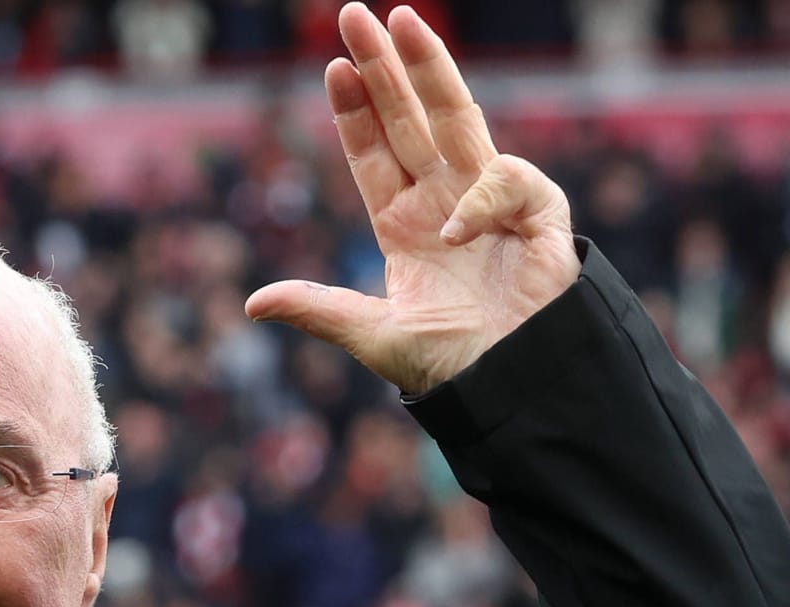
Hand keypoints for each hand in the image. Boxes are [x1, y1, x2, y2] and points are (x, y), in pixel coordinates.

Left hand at [246, 4, 579, 395]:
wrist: (512, 387)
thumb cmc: (451, 364)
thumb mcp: (373, 336)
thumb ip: (319, 310)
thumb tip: (252, 304)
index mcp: (402, 225)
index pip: (373, 153)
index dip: (355, 110)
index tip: (333, 67)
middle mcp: (443, 202)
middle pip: (409, 118)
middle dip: (384, 67)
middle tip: (355, 15)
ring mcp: (489, 202)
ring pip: (456, 118)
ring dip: (429, 68)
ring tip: (403, 21)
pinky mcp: (536, 214)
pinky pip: (505, 180)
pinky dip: (482, 198)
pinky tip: (459, 233)